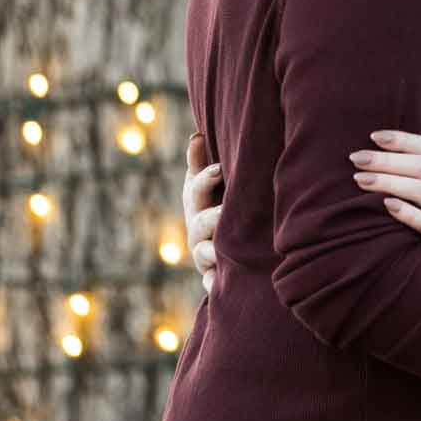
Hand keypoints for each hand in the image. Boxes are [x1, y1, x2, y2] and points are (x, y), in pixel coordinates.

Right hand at [184, 129, 222, 292]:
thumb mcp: (205, 184)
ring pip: (203, 253)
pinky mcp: (211, 277)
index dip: (205, 179)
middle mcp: (196, 231)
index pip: (196, 190)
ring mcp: (202, 255)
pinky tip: (219, 285)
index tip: (220, 168)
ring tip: (221, 250)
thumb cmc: (212, 206)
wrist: (216, 248)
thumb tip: (196, 135)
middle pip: (201, 223)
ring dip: (211, 252)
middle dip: (212, 216)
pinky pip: (210, 283)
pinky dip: (213, 285)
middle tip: (224, 211)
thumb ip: (199, 162)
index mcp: (196, 205)